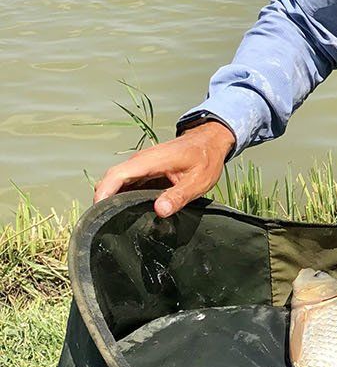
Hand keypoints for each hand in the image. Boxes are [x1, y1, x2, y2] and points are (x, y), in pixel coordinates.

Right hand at [93, 121, 236, 218]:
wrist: (208, 141)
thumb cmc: (205, 158)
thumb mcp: (198, 180)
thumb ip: (179, 196)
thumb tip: (160, 210)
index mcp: (150, 161)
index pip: (117, 175)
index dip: (104, 193)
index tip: (98, 213)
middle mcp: (140, 162)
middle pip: (111, 180)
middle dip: (103, 201)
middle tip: (104, 226)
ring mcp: (140, 166)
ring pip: (116, 182)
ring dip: (111, 200)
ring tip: (112, 224)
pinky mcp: (144, 171)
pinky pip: (126, 184)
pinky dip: (122, 197)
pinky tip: (126, 213)